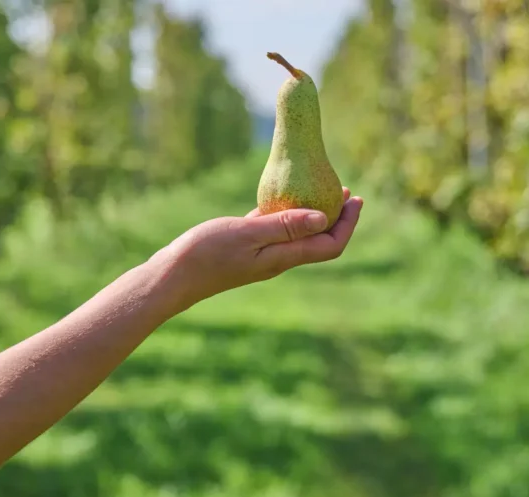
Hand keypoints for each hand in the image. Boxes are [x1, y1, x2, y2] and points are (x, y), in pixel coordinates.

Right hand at [150, 187, 362, 306]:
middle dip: (337, 217)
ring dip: (315, 213)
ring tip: (322, 188)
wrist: (172, 277)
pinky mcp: (247, 247)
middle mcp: (278, 259)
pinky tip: (284, 195)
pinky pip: (275, 229)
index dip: (347, 224)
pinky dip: (286, 213)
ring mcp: (262, 254)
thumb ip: (285, 225)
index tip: (355, 198)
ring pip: (299, 234)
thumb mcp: (247, 233)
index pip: (329, 245)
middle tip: (347, 190)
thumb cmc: (206, 254)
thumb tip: (323, 216)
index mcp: (283, 257)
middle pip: (320, 240)